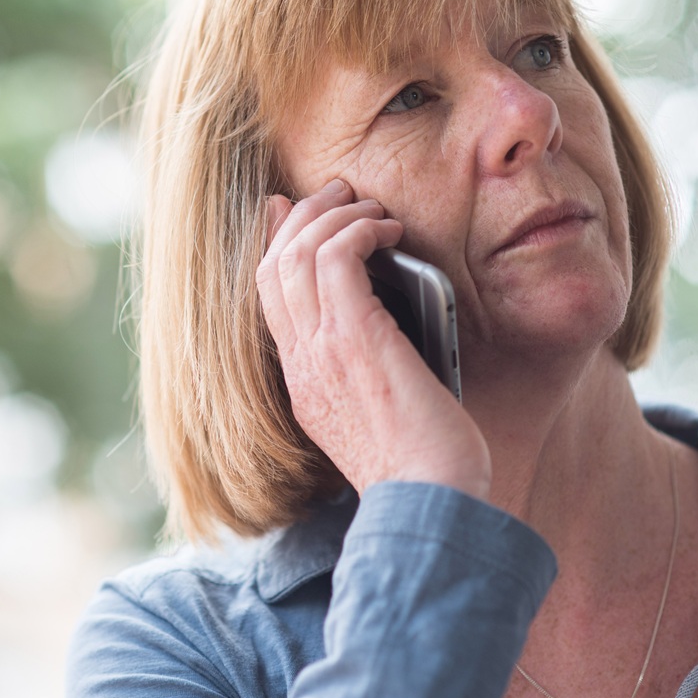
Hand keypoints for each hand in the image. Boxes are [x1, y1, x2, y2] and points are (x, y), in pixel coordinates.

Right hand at [257, 180, 491, 499]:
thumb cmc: (424, 468)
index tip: (290, 211)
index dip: (276, 243)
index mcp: (302, 382)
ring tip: (371, 209)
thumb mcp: (379, 417)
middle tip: (339, 193)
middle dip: (304, 216)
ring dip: (335, 216)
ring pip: (298, 253)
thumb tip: (387, 328)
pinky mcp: (354, 339)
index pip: (268, 295)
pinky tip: (387, 232)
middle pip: (273, 265)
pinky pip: (336, 258)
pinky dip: (359, 231)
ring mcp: (321, 350)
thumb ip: (369, 372)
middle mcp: (300, 363)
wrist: (428, 504)